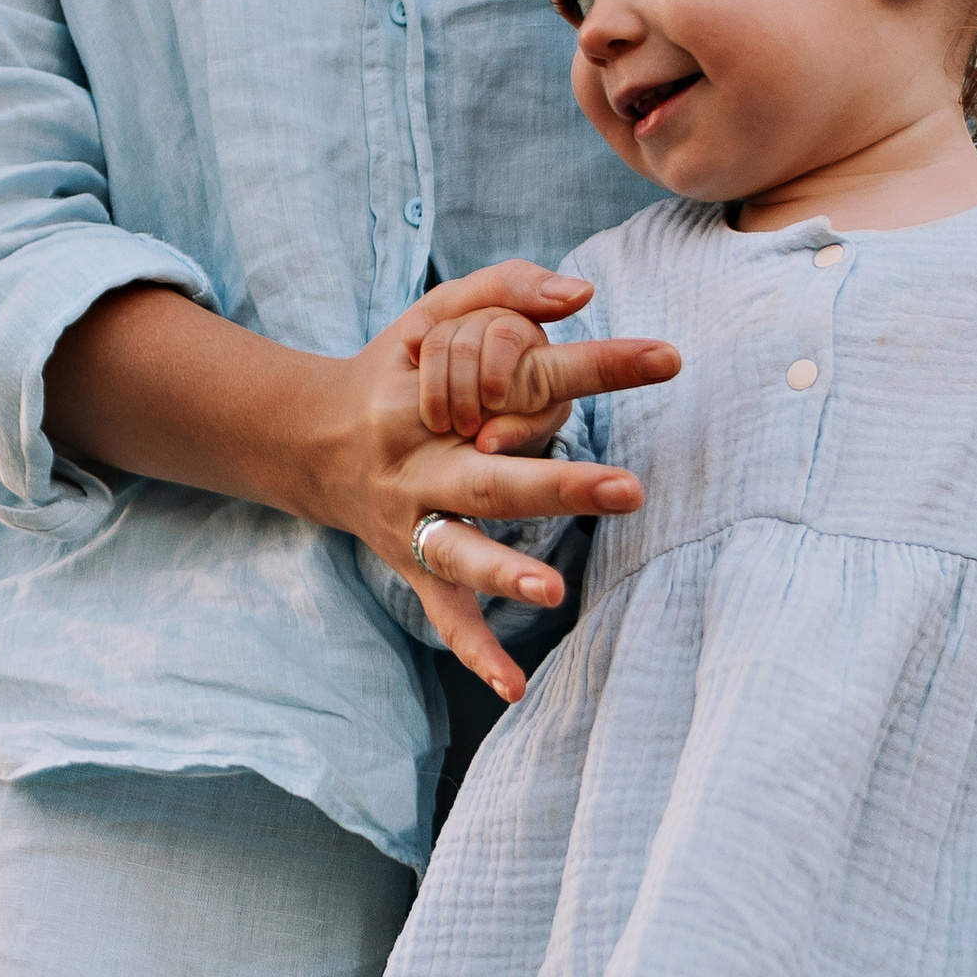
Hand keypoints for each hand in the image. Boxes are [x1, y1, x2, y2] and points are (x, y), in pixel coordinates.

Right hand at [330, 262, 680, 701]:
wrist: (309, 439)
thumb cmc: (394, 369)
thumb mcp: (432, 312)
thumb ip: (505, 289)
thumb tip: (582, 294)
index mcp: (431, 392)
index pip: (522, 376)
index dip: (596, 367)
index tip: (667, 358)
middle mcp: (417, 460)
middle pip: (491, 477)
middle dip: (559, 484)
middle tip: (629, 488)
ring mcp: (411, 519)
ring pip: (459, 549)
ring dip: (503, 573)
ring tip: (553, 589)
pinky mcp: (410, 562)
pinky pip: (444, 614)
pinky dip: (476, 651)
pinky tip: (515, 687)